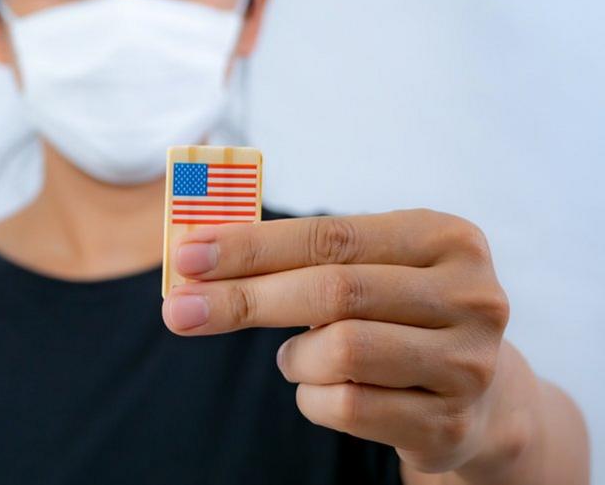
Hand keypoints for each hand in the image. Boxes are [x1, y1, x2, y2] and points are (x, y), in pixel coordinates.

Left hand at [161, 210, 511, 473]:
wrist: (479, 394)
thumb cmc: (397, 314)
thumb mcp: (368, 268)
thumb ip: (296, 258)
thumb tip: (194, 265)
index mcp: (444, 238)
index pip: (330, 236)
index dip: (251, 246)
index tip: (186, 257)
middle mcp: (469, 296)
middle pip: (334, 291)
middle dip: (245, 299)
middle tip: (180, 310)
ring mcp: (467, 363)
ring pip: (341, 352)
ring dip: (294, 358)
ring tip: (296, 357)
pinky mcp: (450, 423)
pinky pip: (347, 408)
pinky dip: (313, 398)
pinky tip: (321, 388)